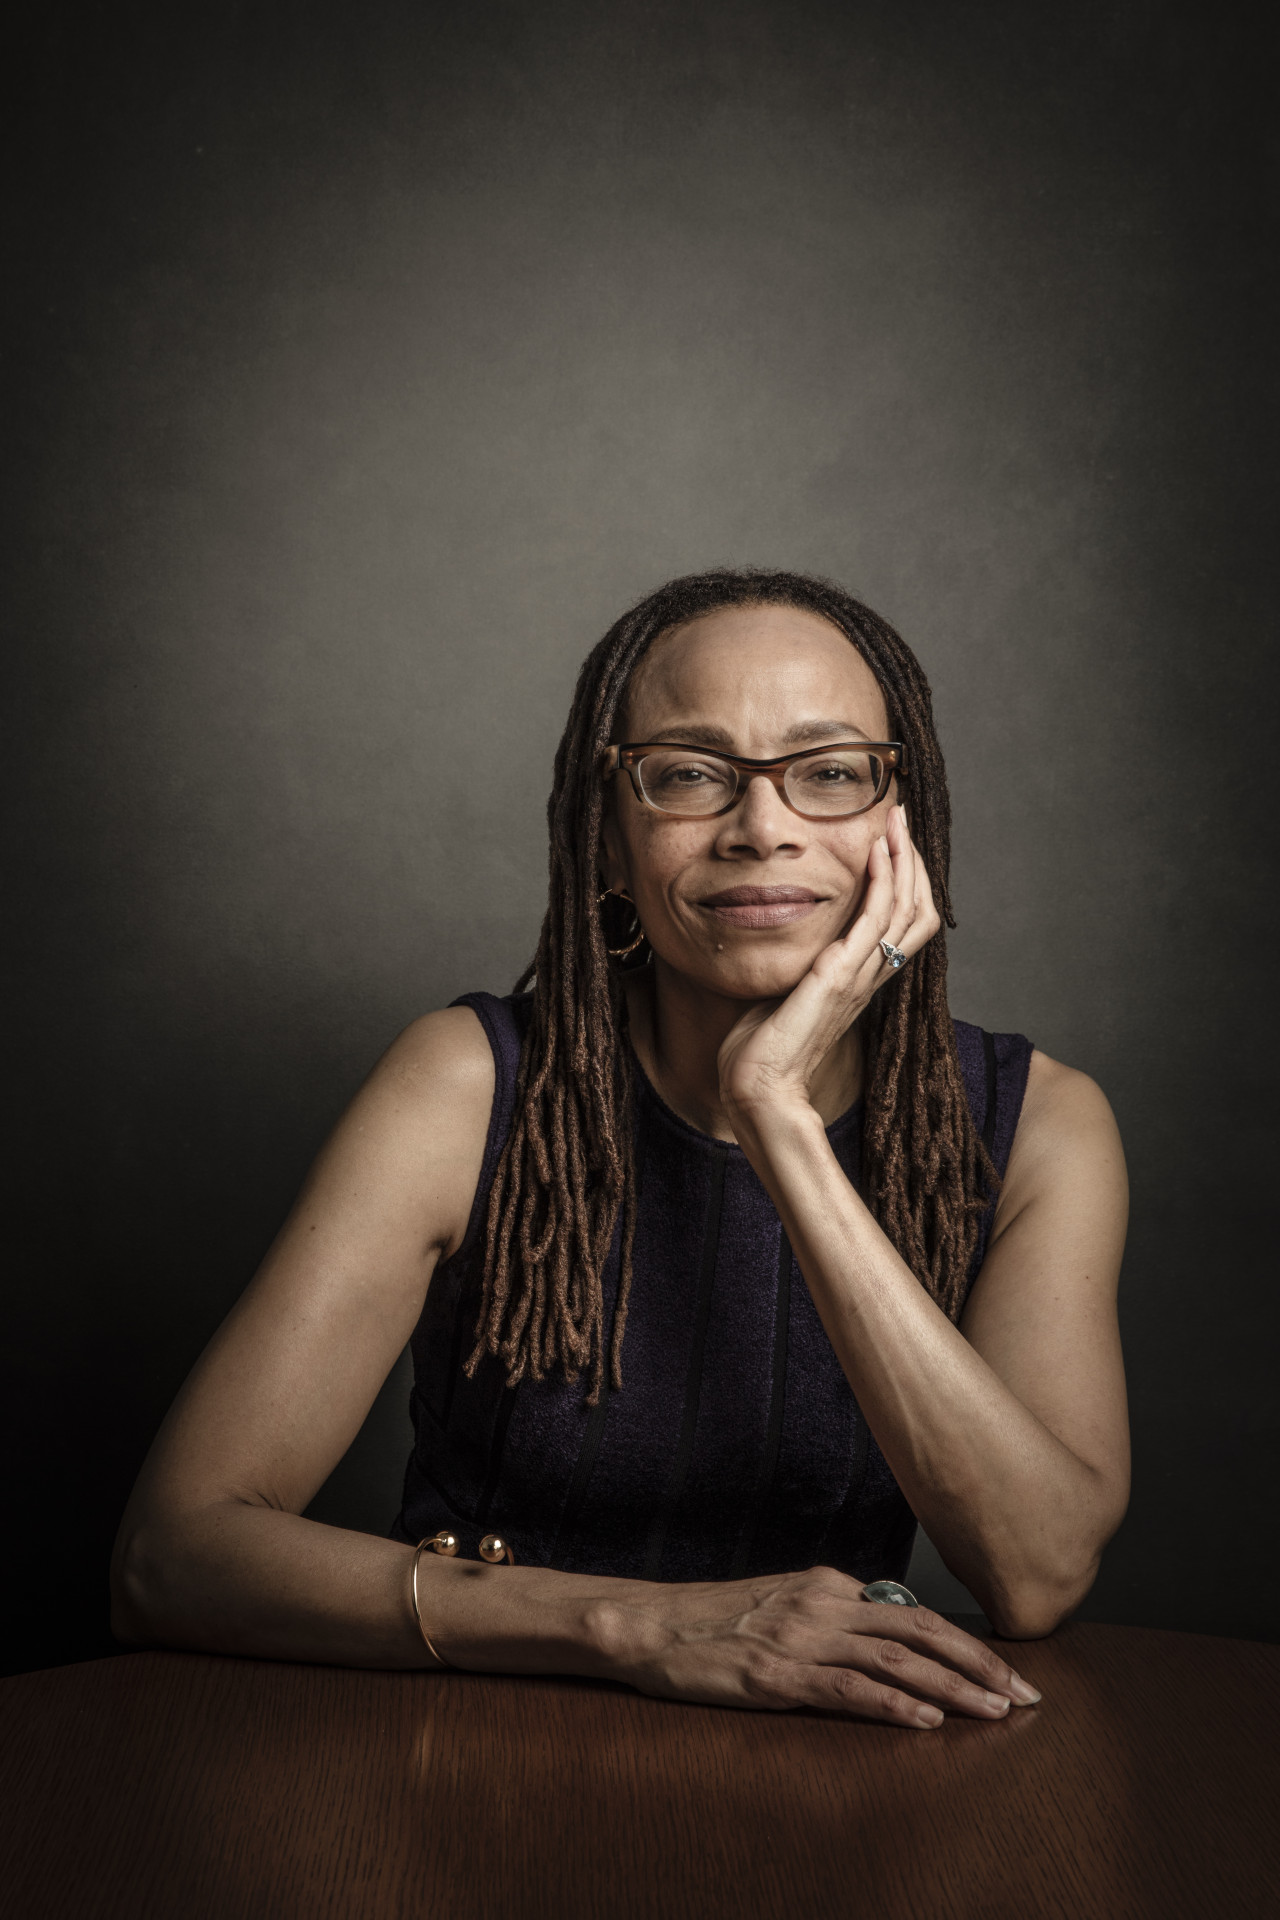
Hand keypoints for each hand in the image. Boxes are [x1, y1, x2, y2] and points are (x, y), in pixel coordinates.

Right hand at [605, 1564, 1039, 1726]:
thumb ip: (834, 1617)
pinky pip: (845, 1689)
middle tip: (1026, 1694)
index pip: (912, 1613)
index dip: (965, 1642)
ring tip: (994, 1711)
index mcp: (827, 1584)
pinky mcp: (774, 1674)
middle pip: (919, 1630)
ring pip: (894, 1660)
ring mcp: (799, 1638)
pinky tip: (925, 1721)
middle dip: (979, 1662)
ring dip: (952, 1686)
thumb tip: (886, 1635)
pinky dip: (892, 1704)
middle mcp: (822, 1603)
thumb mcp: (783, 1604)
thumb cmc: (714, 1621)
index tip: (1006, 1671)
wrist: (650, 1623)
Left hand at [717, 804, 941, 1120]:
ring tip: (895, 823)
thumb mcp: (783, 993)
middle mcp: (868, 976)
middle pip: (916, 910)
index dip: (905, 880)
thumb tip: (783, 942)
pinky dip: (880, 883)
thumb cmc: (760, 1050)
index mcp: (859, 980)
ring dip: (903, 861)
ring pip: (905, 909)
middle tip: (900, 820)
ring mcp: (858, 976)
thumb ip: (794, 966)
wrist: (757, 1090)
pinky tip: (875, 853)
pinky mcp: (838, 977)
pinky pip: (874, 921)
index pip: (903, 922)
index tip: (891, 841)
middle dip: (912, 861)